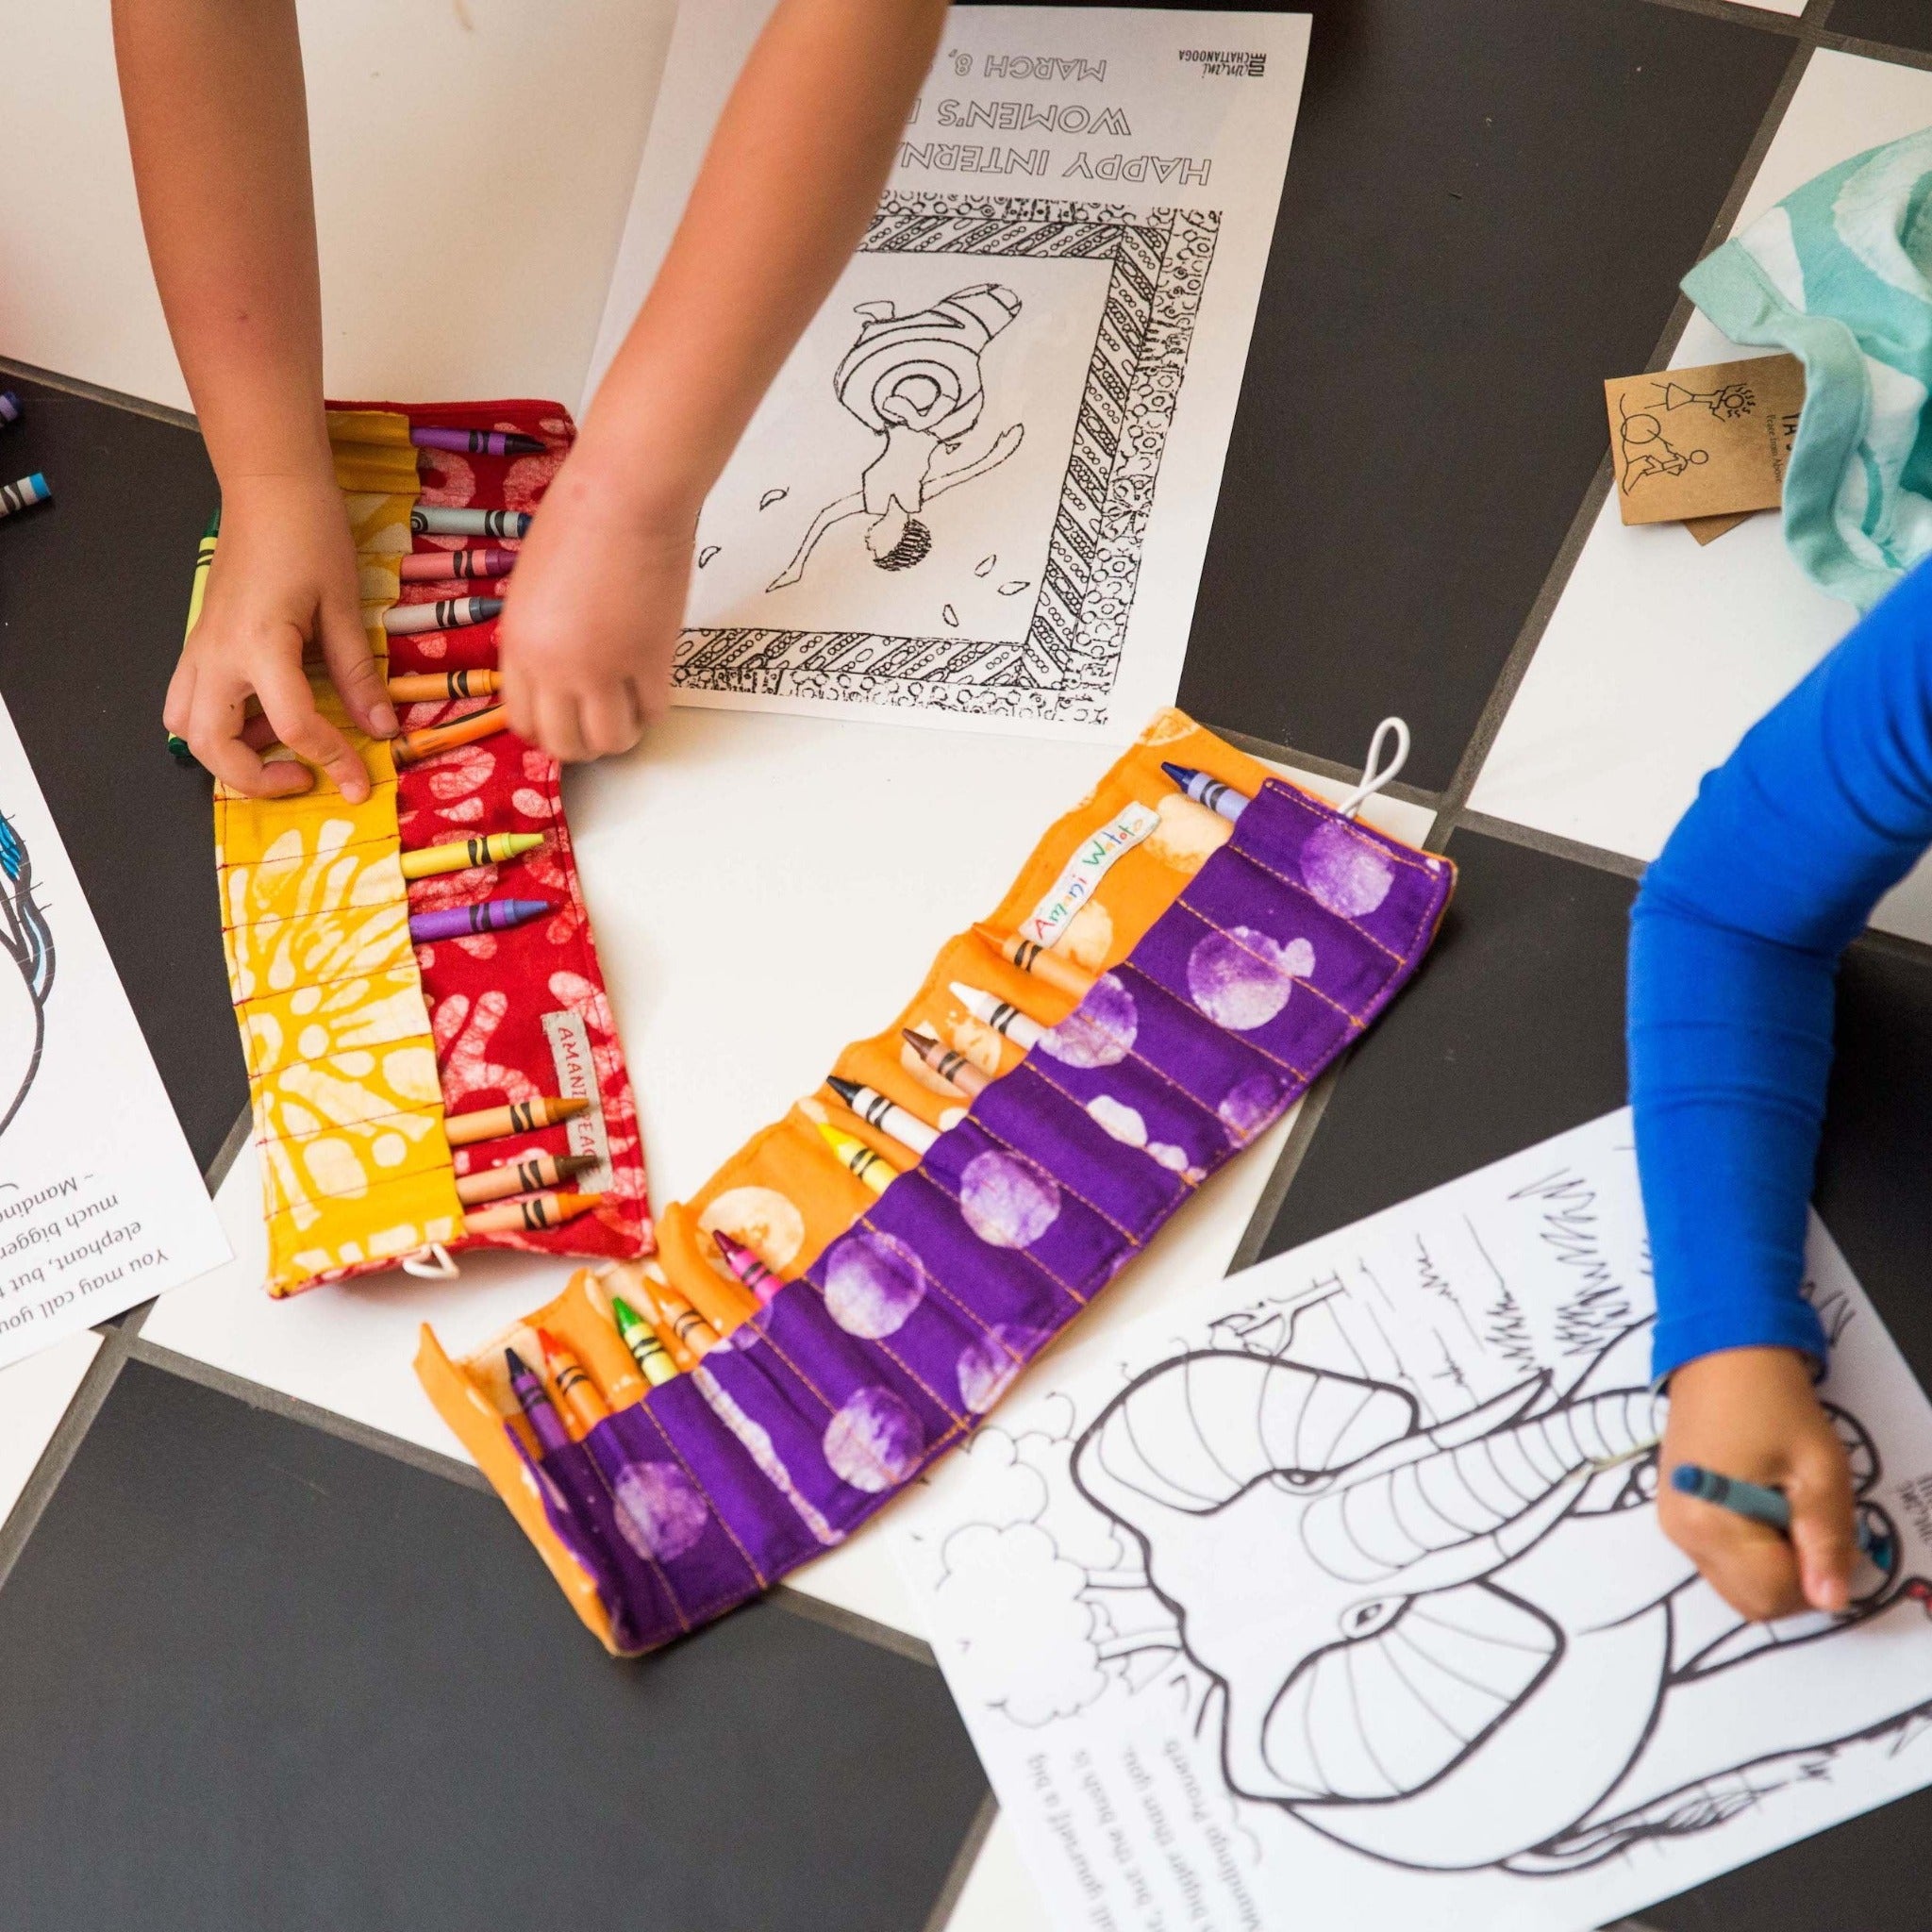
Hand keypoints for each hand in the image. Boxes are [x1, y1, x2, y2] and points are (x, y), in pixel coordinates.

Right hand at [166, 468, 394, 801]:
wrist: (269, 489)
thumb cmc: (310, 535)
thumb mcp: (344, 606)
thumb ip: (357, 674)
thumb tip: (381, 729)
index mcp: (260, 646)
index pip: (294, 726)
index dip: (333, 761)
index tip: (360, 782)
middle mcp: (217, 655)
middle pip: (212, 746)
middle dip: (256, 779)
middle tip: (306, 776)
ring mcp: (200, 649)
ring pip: (185, 727)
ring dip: (226, 754)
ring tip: (278, 748)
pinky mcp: (199, 643)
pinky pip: (187, 700)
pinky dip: (215, 725)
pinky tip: (262, 717)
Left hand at [497, 438, 691, 762]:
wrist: (623, 497)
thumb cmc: (577, 522)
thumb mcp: (531, 586)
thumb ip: (538, 633)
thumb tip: (555, 665)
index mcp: (519, 644)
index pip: (522, 719)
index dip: (545, 731)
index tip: (562, 723)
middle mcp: (556, 668)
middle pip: (564, 743)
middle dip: (582, 745)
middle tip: (598, 727)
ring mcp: (604, 669)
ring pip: (610, 741)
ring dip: (620, 736)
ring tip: (629, 715)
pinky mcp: (650, 661)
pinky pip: (653, 711)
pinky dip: (653, 709)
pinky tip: (653, 689)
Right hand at [1660, 1346, 1856, 1620]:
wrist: (1721, 1355)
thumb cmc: (1774, 1405)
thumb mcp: (1820, 1470)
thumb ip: (1826, 1539)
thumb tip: (1832, 1601)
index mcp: (1713, 1524)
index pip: (1776, 1596)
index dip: (1817, 1581)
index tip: (1833, 1539)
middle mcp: (1683, 1533)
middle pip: (1752, 1601)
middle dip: (1795, 1580)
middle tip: (1813, 1527)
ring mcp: (1674, 1525)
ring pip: (1737, 1585)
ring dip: (1774, 1567)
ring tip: (1788, 1510)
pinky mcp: (1675, 1514)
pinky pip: (1722, 1561)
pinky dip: (1753, 1552)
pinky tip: (1764, 1505)